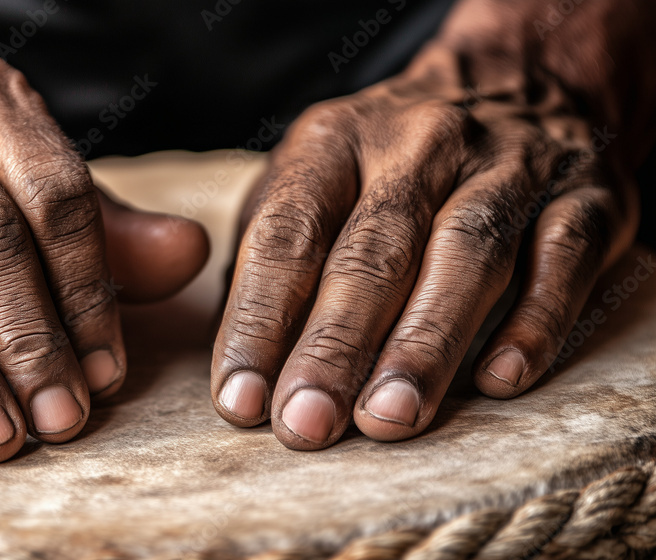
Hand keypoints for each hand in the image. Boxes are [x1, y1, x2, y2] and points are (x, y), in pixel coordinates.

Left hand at [211, 47, 637, 449]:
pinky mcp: (586, 196)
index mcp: (336, 140)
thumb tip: (241, 359)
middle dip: (334, 346)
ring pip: (466, 254)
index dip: (259, 320)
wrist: (516, 80)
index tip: (240, 399)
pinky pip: (561, 257)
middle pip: (373, 252)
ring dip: (425, 344)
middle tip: (307, 423)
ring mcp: (508, 165)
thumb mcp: (311, 178)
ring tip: (388, 417)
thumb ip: (269, 255)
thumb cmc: (387, 158)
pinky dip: (533, 322)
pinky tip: (499, 380)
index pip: (287, 235)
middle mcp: (420, 144)